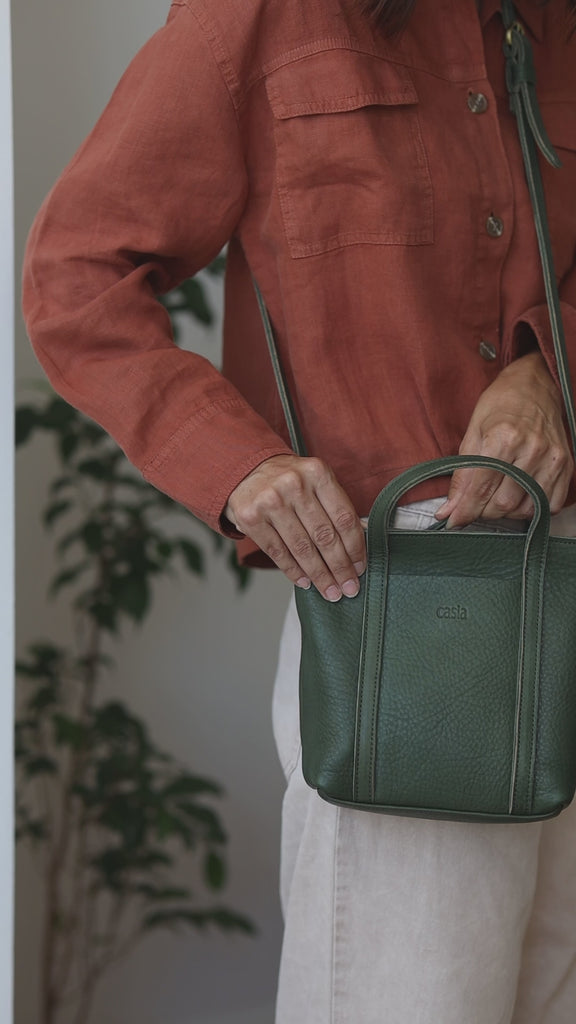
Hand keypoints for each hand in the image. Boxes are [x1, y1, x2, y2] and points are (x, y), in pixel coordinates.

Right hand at [225, 454, 365, 600]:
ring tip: (330, 591)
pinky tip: (305, 581)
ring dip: (319, 575)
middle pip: (324, 536)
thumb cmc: (289, 480)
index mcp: (317, 473)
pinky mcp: (251, 518)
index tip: (360, 568)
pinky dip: (294, 571)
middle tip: (349, 588)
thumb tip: (359, 544)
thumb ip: (335, 505)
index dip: (355, 548)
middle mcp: (294, 485)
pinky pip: (278, 552)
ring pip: (302, 548)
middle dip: (340, 568)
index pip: (344, 518)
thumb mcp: (315, 480)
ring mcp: (270, 501)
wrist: (245, 470)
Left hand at [436, 351, 572, 527]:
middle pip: (503, 503)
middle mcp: (531, 449)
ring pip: (526, 508)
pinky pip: (550, 504)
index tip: (454, 521)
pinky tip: (519, 495)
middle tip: (475, 504)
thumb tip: (448, 510)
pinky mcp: (566, 465)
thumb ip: (461, 475)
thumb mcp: (472, 433)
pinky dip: (531, 507)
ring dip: (506, 511)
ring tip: (495, 497)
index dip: (465, 510)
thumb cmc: (500, 405)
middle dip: (483, 511)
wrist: (535, 385)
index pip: (481, 488)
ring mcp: (552, 458)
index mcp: (503, 438)